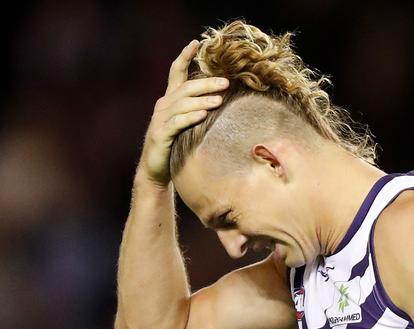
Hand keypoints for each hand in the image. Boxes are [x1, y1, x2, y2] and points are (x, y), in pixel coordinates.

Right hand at [139, 39, 227, 186]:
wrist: (156, 170)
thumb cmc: (175, 146)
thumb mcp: (186, 124)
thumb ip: (197, 110)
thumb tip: (222, 99)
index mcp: (170, 100)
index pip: (176, 72)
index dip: (185, 56)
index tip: (196, 42)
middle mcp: (164, 105)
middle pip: (186, 88)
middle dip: (206, 83)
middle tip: (226, 82)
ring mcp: (160, 119)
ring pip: (183, 104)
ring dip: (202, 101)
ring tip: (220, 100)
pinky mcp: (161, 134)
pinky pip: (178, 123)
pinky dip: (191, 118)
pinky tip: (203, 115)